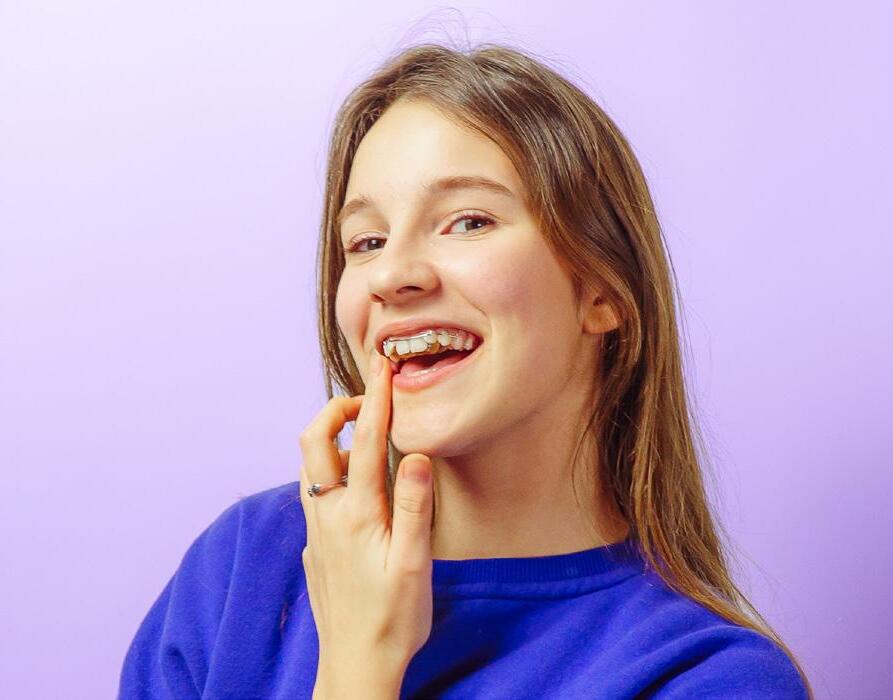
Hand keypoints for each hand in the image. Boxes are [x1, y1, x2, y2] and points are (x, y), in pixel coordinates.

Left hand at [298, 348, 434, 695]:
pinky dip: (333, 469)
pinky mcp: (316, 545)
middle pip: (314, 441)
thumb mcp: (414, 563)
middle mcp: (327, 515)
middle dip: (336, 409)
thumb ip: (413, 505)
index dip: (378, 398)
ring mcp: (316, 530)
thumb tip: (415, 453)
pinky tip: (359, 486)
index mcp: (356, 513)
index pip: (367, 440)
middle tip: (370, 401)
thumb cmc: (392, 619)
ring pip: (311, 466)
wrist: (355, 665)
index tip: (385, 365)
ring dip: (333, 439)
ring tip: (368, 438)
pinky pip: (316, 491)